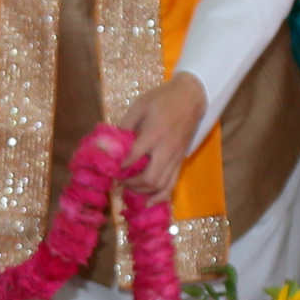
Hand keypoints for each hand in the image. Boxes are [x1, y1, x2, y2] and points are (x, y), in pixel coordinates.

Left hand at [118, 74, 208, 198]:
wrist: (190, 97)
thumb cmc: (162, 99)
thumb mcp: (139, 106)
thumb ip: (125, 126)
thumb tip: (112, 145)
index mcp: (154, 134)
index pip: (134, 157)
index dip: (119, 167)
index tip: (109, 169)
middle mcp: (166, 149)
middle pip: (150, 178)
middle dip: (131, 184)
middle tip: (118, 181)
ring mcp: (176, 157)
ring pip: (161, 185)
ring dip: (143, 191)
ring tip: (130, 189)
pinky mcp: (181, 161)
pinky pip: (172, 184)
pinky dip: (160, 196)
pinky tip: (149, 202)